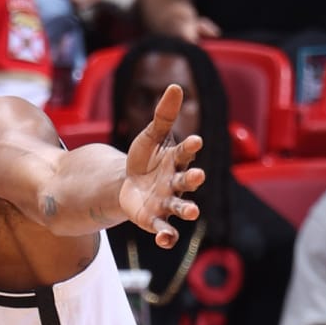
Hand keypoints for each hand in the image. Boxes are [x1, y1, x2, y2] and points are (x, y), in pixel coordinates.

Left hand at [118, 84, 202, 245]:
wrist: (127, 184)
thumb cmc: (144, 158)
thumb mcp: (149, 136)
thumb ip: (163, 116)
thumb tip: (175, 86)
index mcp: (176, 160)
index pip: (185, 152)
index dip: (190, 147)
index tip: (195, 140)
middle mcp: (176, 182)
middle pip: (187, 181)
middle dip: (193, 179)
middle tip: (198, 175)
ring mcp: (167, 202)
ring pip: (180, 207)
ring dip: (187, 210)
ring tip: (192, 212)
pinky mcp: (155, 220)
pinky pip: (165, 230)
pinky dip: (167, 236)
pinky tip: (164, 239)